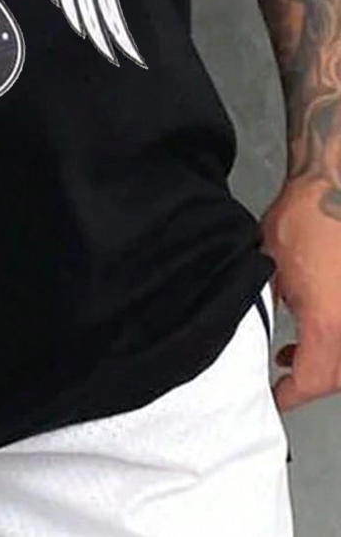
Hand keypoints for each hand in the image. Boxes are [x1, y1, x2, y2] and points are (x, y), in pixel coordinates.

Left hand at [263, 176, 340, 411]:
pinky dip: (334, 342)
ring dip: (323, 365)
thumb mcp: (269, 270)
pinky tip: (315, 331)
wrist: (334, 189)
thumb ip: (267, 308)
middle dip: (308, 384)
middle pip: (335, 377)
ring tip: (290, 356)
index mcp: (327, 323)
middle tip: (281, 380)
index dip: (291, 395)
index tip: (275, 397)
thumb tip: (254, 330)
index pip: (314, 381)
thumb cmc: (306, 219)